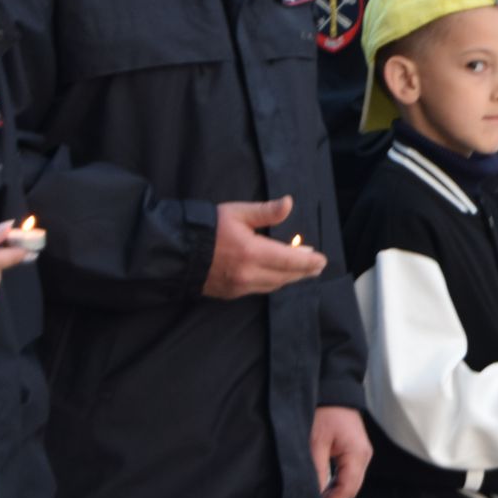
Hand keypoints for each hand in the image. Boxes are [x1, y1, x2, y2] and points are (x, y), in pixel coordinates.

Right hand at [202, 196, 326, 299]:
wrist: (175, 252)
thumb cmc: (206, 228)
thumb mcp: (236, 212)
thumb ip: (265, 211)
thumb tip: (289, 203)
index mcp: (252, 253)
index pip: (289, 261)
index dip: (308, 262)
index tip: (322, 260)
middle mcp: (248, 274)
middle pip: (285, 276)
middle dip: (303, 271)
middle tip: (317, 266)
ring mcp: (239, 286)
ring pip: (273, 285)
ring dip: (290, 278)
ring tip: (302, 270)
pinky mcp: (231, 293)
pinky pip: (259, 289)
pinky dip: (273, 282)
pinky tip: (278, 276)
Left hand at [311, 406, 372, 497]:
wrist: (333, 390)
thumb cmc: (326, 411)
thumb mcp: (316, 442)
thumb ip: (317, 471)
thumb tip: (315, 494)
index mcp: (358, 455)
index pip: (348, 489)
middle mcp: (364, 456)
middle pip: (352, 488)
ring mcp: (361, 453)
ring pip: (351, 482)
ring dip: (335, 492)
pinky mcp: (355, 450)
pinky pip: (349, 472)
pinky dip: (337, 482)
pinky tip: (324, 487)